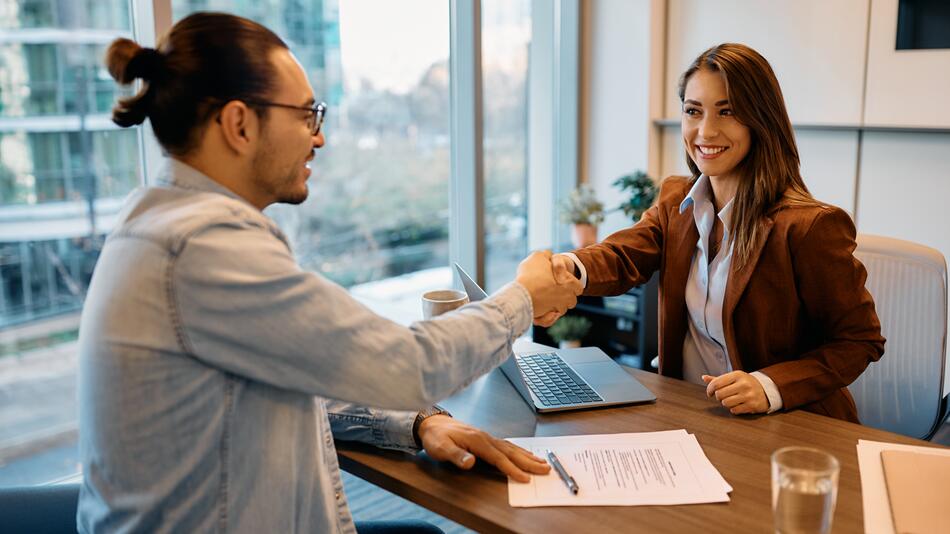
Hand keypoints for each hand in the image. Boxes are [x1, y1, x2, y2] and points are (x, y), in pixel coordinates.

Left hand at [416, 415, 549, 481]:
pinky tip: (524, 453)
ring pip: (511, 447)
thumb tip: (470, 462)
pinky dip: (518, 450)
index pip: (499, 458)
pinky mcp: (485, 438)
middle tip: (545, 469)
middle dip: (528, 462)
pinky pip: (506, 444)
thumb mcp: (441, 448)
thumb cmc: (436, 437)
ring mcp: (487, 437)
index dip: (512, 469)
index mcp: (477, 441)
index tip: (525, 478)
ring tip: (541, 462)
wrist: (431, 423)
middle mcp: (486, 437)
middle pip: (511, 452)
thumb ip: (456, 456)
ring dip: (527, 455)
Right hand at [515, 250, 582, 324]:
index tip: (561, 282)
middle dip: (565, 298)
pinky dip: (546, 318)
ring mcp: (556, 309)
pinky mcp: (543, 318)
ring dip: (554, 307)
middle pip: (571, 302)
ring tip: (544, 300)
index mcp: (569, 283)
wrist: (520, 293)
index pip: (578, 287)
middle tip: (553, 292)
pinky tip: (541, 311)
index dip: (572, 284)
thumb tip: (548, 256)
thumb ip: (546, 255)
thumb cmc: (530, 275)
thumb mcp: (538, 256)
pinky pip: (548, 321)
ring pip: (560, 311)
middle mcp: (566, 298)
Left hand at [702, 371, 768, 414]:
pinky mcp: (752, 405)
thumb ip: (718, 379)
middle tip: (723, 396)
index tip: (709, 393)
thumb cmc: (745, 383)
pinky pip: (734, 410)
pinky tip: (738, 405)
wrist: (766, 390)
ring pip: (726, 403)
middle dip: (718, 397)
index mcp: (737, 375)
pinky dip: (733, 409)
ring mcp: (748, 395)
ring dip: (725, 403)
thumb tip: (703, 377)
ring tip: (730, 400)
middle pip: (719, 394)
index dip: (709, 389)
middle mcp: (743, 384)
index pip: (716, 383)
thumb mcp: (734, 378)